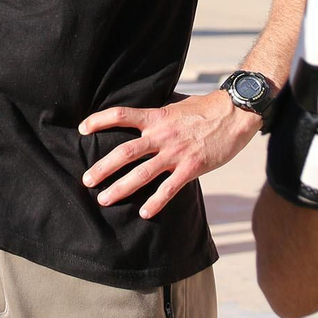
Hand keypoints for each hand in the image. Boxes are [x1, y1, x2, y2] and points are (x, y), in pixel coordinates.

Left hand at [79, 90, 259, 218]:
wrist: (235, 114)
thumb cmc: (206, 108)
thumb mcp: (176, 105)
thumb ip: (158, 113)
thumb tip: (142, 115)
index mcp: (157, 117)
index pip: (122, 115)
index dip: (100, 120)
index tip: (82, 128)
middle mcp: (162, 135)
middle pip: (125, 152)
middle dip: (103, 167)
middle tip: (86, 180)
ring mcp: (176, 153)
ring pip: (142, 174)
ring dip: (121, 188)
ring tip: (104, 199)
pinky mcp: (192, 168)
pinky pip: (169, 189)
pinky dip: (156, 202)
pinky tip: (144, 213)